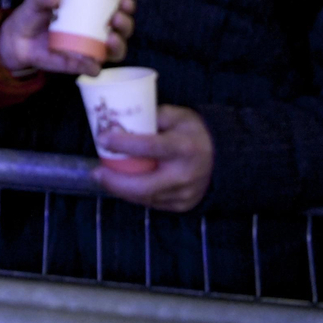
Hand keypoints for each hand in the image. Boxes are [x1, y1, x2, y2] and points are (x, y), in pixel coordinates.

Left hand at [0, 0, 134, 75]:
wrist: (17, 40)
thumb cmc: (33, 15)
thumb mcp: (35, 1)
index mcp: (92, 9)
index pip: (118, 6)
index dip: (126, 4)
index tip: (123, 0)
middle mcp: (97, 29)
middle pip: (123, 29)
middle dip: (126, 23)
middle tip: (116, 18)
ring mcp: (90, 48)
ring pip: (115, 51)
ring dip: (118, 45)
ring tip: (110, 38)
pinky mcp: (79, 64)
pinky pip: (92, 68)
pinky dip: (94, 66)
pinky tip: (91, 62)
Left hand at [94, 106, 213, 212]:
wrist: (225, 159)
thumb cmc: (195, 133)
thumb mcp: (178, 116)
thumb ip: (152, 116)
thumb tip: (122, 119)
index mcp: (183, 147)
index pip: (149, 147)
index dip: (123, 144)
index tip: (102, 138)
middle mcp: (184, 174)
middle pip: (143, 185)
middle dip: (115, 181)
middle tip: (96, 172)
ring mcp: (184, 194)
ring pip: (145, 197)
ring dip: (121, 190)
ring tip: (104, 177)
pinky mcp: (182, 205)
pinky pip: (152, 203)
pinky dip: (135, 194)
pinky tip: (122, 185)